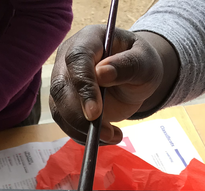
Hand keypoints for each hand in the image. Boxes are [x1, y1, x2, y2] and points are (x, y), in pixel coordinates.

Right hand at [49, 26, 176, 143]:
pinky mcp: (64, 103)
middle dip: (78, 115)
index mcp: (88, 40)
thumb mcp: (144, 62)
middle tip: (105, 132)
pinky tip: (107, 136)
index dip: (83, 86)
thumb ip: (127, 65)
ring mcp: (63, 82)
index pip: (77, 59)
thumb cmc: (140, 63)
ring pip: (60, 109)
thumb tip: (102, 73)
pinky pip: (66, 123)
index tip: (95, 112)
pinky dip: (84, 136)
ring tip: (113, 135)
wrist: (134, 77)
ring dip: (83, 130)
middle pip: (61, 88)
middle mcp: (68, 59)